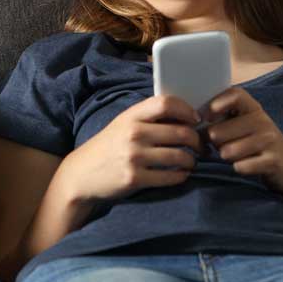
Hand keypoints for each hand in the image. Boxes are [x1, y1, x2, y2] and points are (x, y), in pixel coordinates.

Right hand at [60, 95, 201, 203]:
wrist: (81, 174)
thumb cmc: (108, 147)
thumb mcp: (122, 125)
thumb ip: (148, 119)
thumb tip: (185, 118)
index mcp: (131, 116)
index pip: (166, 103)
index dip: (186, 110)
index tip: (195, 119)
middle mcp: (133, 134)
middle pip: (180, 132)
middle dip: (197, 141)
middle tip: (201, 146)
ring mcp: (134, 157)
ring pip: (180, 156)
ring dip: (192, 160)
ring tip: (191, 161)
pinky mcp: (135, 178)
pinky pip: (171, 177)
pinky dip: (181, 176)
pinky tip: (181, 174)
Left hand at [204, 87, 282, 197]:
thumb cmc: (257, 144)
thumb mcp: (244, 125)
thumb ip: (222, 118)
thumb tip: (193, 121)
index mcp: (253, 108)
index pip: (234, 94)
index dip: (215, 103)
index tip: (206, 117)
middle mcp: (262, 120)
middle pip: (219, 131)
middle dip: (215, 143)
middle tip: (223, 145)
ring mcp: (269, 140)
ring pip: (227, 151)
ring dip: (226, 157)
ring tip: (236, 155)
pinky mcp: (272, 161)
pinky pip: (240, 166)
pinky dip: (239, 168)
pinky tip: (247, 165)